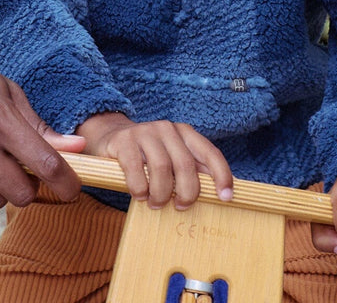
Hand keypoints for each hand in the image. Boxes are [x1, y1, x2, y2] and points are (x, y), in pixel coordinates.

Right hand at [76, 112, 233, 209]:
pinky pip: (136, 169)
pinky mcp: (124, 141)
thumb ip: (194, 170)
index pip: (209, 152)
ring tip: (156, 203)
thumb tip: (222, 194)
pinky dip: (140, 188)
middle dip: (186, 193)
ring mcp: (144, 132)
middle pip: (185, 164)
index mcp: (184, 132)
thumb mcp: (174, 158)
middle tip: (180, 207)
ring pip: (161, 168)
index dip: (222, 175)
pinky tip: (139, 195)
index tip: (225, 198)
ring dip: (161, 193)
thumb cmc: (149, 156)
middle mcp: (166, 128)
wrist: (111, 136)